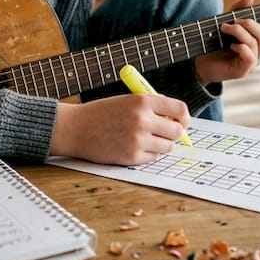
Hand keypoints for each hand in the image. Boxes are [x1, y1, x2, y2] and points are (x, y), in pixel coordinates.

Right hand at [49, 94, 190, 164]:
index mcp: (143, 101)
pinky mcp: (132, 157)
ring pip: (168, 147)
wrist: (75, 128)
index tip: (181, 122)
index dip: (184, 117)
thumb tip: (178, 121)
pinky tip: (131, 147)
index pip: (179, 109)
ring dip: (161, 145)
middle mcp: (143, 119)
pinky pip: (152, 158)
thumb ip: (151, 108)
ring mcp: (138, 140)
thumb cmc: (101, 113)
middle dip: (173, 133)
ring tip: (145, 140)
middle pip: (177, 131)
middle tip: (164, 134)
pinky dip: (147, 154)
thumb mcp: (127, 101)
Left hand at [194, 0, 259, 85]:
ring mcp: (251, 64)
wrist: (199, 62)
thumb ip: (238, 9)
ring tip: (224, 29)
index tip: (250, 19)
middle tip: (233, 22)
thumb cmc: (214, 43)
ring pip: (256, 43)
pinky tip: (230, 45)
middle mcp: (258, 55)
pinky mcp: (242, 71)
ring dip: (239, 31)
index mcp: (258, 45)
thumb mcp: (227, 21)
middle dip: (249, 23)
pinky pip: (250, 57)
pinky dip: (241, 47)